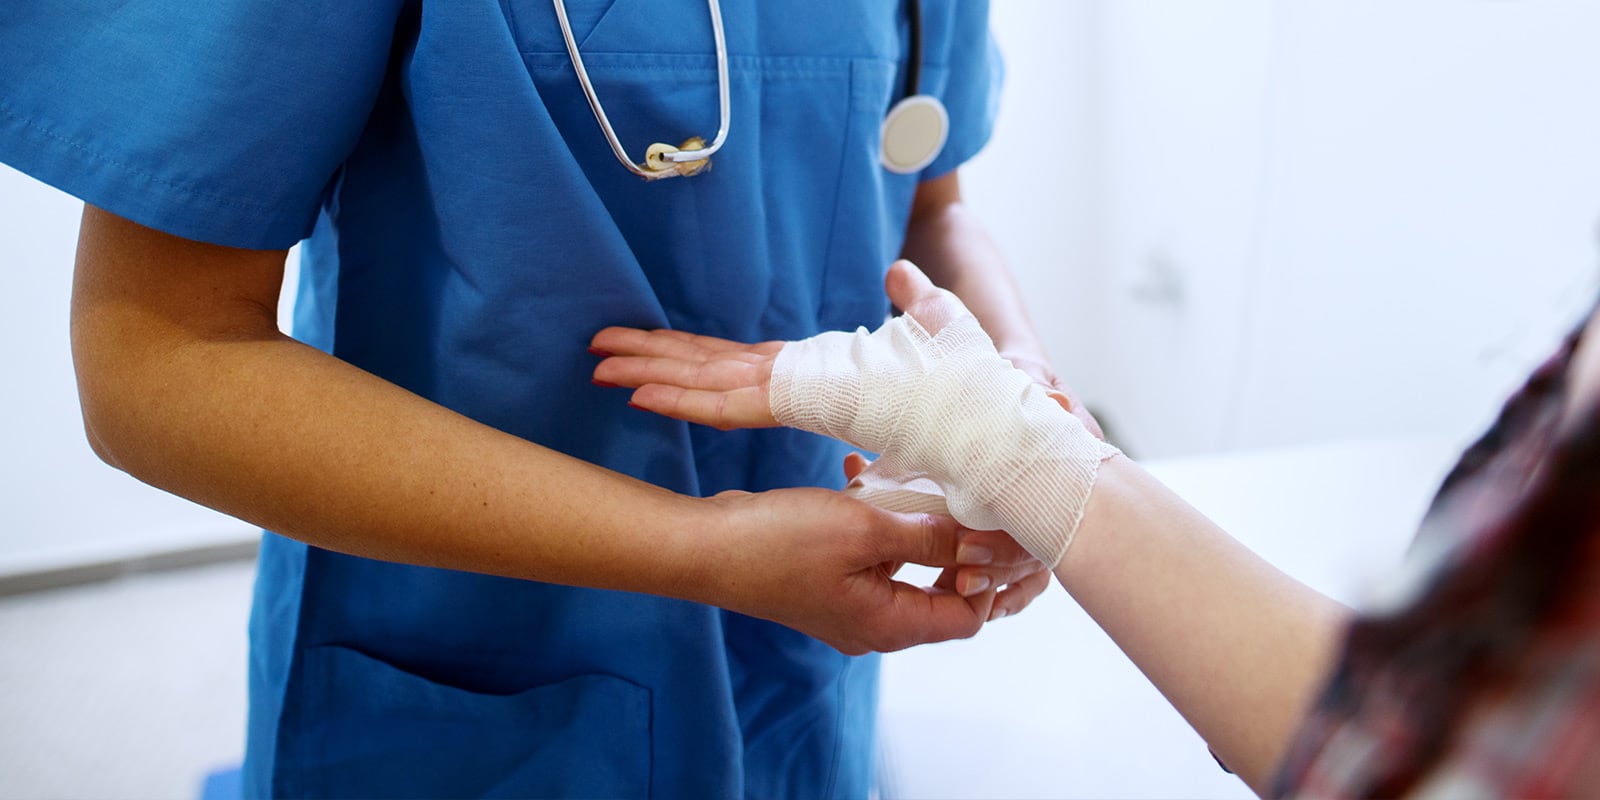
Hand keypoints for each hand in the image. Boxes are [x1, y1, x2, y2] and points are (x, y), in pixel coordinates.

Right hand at [590, 260, 967, 429]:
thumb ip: (916, 306)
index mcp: (814, 376)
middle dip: (653, 358)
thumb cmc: (964, 395)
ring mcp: (789, 396)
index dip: (692, 355)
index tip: (649, 347)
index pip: (741, 364)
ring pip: (705, 379)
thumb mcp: (938, 333)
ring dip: (653, 369)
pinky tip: (644, 392)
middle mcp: (792, 386)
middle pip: (708, 367)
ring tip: (601, 359)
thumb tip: (900, 273)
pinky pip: (728, 402)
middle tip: (598, 348)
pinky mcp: (792, 405)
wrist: (981, 427)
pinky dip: (684, 397)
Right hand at [701, 487, 993, 653]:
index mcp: (888, 625)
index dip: (989, 576)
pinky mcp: (830, 581)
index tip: (991, 529)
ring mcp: (850, 604)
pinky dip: (880, 520)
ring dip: (916, 523)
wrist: (704, 547)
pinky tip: (865, 474)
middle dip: (960, 546)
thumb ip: (929, 536)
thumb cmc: (777, 541)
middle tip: (967, 499)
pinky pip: (873, 555)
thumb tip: (985, 543)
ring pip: (908, 567)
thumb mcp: (865, 529)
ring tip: (911, 477)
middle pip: (944, 595)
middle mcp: (874, 625)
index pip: (969, 617)